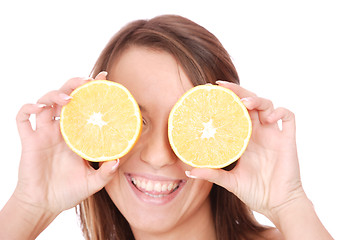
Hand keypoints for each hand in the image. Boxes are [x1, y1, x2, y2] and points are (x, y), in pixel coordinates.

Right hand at [13, 72, 118, 214]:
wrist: (44, 205)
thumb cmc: (68, 192)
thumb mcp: (93, 183)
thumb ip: (106, 173)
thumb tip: (119, 160)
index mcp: (77, 136)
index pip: (85, 107)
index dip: (93, 91)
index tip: (104, 78)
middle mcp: (61, 130)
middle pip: (65, 98)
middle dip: (74, 85)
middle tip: (86, 82)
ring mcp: (44, 134)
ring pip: (45, 103)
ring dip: (54, 95)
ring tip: (68, 98)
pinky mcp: (29, 141)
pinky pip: (23, 119)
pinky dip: (28, 109)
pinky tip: (38, 108)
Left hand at [187, 81, 304, 217]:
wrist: (277, 205)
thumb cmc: (255, 192)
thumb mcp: (230, 181)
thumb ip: (212, 174)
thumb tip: (189, 171)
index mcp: (244, 139)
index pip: (234, 112)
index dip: (225, 101)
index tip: (210, 92)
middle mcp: (258, 132)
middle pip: (250, 103)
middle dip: (238, 91)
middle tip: (222, 87)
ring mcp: (273, 134)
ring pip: (268, 105)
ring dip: (257, 99)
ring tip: (245, 102)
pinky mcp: (287, 140)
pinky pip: (289, 117)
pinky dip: (280, 112)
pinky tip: (269, 118)